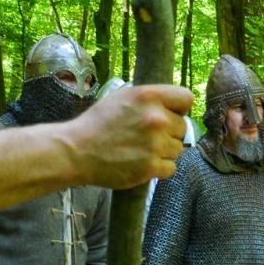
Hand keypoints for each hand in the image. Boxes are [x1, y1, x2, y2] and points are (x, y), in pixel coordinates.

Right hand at [63, 84, 194, 189]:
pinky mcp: (151, 167)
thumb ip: (150, 100)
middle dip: (169, 133)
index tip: (171, 115)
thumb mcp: (122, 98)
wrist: (76, 151)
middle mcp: (156, 118)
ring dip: (164, 151)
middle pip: (183, 127)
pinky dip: (160, 168)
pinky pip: (171, 167)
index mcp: (149, 96)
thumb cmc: (97, 123)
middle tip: (147, 137)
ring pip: (178, 149)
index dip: (180, 108)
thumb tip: (173, 107)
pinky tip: (143, 163)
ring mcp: (155, 144)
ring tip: (141, 150)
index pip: (186, 98)